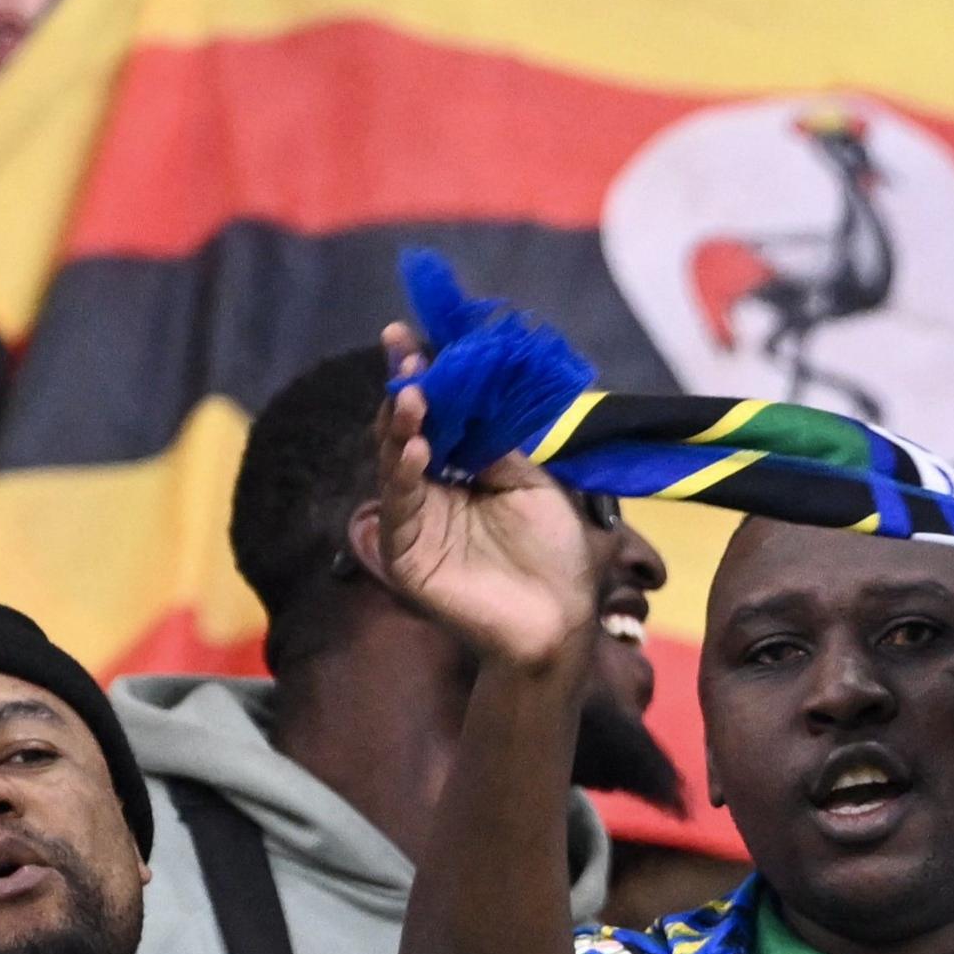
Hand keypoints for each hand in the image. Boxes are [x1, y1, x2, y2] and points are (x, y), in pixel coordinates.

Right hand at [368, 323, 601, 675]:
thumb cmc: (552, 552)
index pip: (433, 415)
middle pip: (405, 432)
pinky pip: (399, 511)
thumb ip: (495, 442)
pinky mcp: (405, 558)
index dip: (421, 376)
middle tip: (406, 356)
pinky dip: (404, 479)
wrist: (559, 619)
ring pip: (395, 465)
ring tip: (412, 397)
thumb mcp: (530, 482)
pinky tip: (417, 451)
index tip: (404, 335)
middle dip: (405, 391)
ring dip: (401, 428)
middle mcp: (429, 492)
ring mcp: (414, 524)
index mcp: (458, 471)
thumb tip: (468, 391)